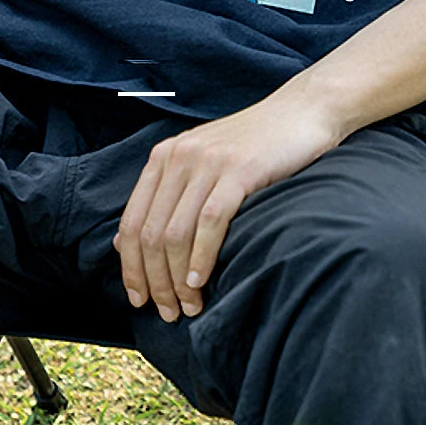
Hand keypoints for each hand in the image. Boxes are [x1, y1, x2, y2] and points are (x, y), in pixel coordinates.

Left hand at [113, 93, 338, 321]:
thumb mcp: (200, 162)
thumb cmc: (253, 145)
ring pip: (176, 233)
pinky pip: (210, 222)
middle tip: (169, 313)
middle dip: (155, 281)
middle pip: (151, 233)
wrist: (301, 111)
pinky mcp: (240, 170)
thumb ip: (167, 194)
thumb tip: (124, 242)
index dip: (131, 268)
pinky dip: (202, 257)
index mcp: (164, 156)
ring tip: (188, 306)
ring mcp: (209, 162)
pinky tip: (202, 281)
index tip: (139, 299)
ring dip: (178, 279)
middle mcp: (180, 157)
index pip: (132, 222)